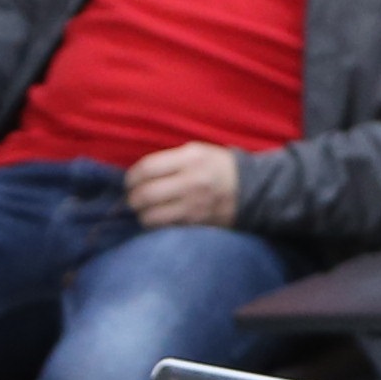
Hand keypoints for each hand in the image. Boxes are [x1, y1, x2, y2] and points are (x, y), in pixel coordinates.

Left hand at [121, 144, 244, 231]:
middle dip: (132, 199)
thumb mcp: (196, 151)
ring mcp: (194, 205)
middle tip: (132, 199)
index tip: (129, 182)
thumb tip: (137, 175)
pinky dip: (157, 225)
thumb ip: (168, 160)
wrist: (250, 189)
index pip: (147, 168)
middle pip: (146, 194)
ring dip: (142, 216)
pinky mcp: (197, 223)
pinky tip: (159, 220)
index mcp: (189, 159)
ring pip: (152, 217)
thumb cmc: (217, 166)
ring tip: (144, 211)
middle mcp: (191, 182)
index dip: (131, 177)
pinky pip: (166, 227)